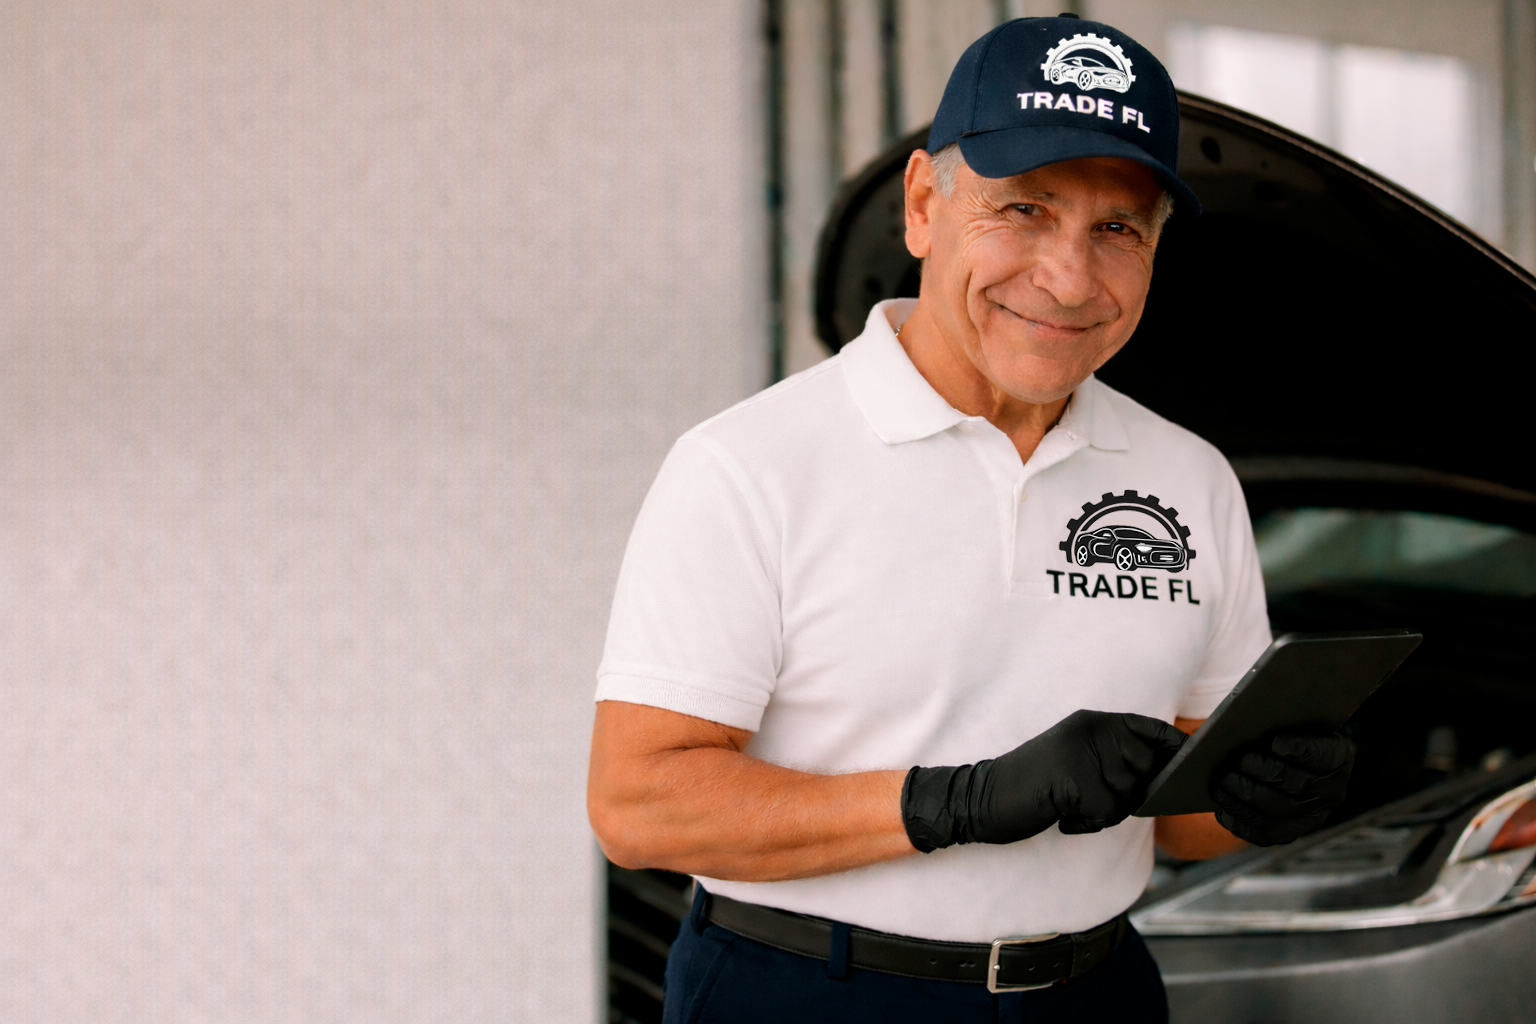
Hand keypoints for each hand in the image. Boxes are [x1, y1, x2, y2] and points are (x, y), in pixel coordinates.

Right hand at [902, 710, 1186, 851]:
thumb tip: (1166, 776)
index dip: (1174, 748)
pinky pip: (1106, 813)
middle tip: (1088, 800)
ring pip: (1128, 795)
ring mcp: (1081, 752)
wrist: (981, 797)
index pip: (1151, 729)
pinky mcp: (1072, 779)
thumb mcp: (1075, 759)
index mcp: (1092, 721)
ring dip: (1105, 813)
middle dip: (1129, 796)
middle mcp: (1090, 730)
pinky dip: (1087, 824)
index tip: (1189, 763)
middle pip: (1146, 770)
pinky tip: (1062, 817)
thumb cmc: (1033, 785)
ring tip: (1071, 806)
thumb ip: (1114, 759)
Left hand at [1212, 733, 1353, 846]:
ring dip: (1248, 797)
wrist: (1290, 766)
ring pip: (1279, 812)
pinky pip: (1265, 833)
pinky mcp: (1288, 834)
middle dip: (1265, 773)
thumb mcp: (1292, 724)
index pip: (1323, 756)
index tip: (1277, 743)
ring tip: (1225, 782)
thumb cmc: (1285, 736)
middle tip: (1239, 761)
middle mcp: (1330, 792)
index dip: (1300, 751)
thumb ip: (1280, 722)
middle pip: (1297, 786)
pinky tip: (1223, 806)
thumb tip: (1249, 724)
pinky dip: (1241, 819)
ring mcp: (1311, 817)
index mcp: (1336, 758)